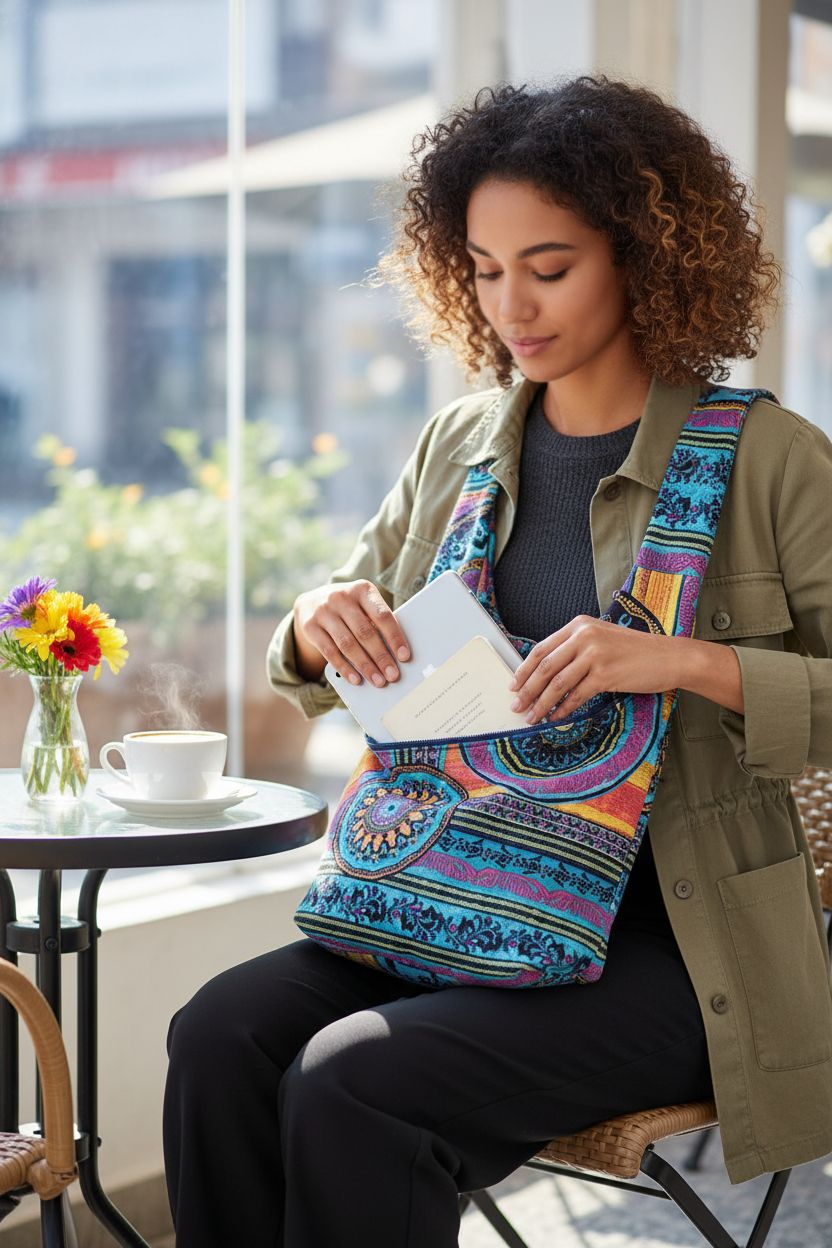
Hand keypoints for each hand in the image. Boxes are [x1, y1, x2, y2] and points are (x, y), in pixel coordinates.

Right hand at [293, 580, 409, 687]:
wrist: (311, 601)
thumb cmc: (348, 607)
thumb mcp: (362, 605)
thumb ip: (377, 622)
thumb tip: (395, 655)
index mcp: (362, 590)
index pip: (382, 615)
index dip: (395, 637)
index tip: (405, 656)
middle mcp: (341, 597)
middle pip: (365, 632)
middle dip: (381, 657)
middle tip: (392, 675)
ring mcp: (323, 611)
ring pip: (348, 645)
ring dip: (365, 666)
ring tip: (377, 680)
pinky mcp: (310, 626)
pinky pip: (330, 652)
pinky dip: (345, 668)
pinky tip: (356, 679)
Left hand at [509, 616, 687, 723]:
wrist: (670, 656)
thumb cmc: (636, 651)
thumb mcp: (602, 639)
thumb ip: (576, 649)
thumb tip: (547, 673)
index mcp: (579, 625)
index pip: (542, 648)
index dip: (524, 669)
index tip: (514, 685)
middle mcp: (584, 636)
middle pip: (545, 666)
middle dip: (527, 689)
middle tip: (517, 706)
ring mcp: (594, 654)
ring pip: (557, 683)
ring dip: (541, 703)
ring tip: (532, 717)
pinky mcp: (605, 674)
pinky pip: (576, 696)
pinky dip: (563, 709)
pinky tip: (556, 718)